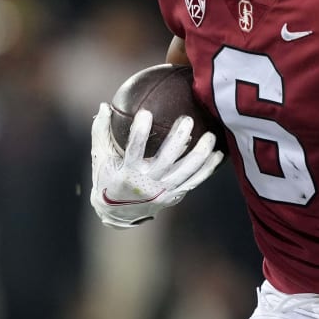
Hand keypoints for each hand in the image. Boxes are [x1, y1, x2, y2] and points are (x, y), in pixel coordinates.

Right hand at [90, 104, 223, 227]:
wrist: (117, 213)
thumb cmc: (107, 178)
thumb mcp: (100, 156)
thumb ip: (101, 131)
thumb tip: (103, 105)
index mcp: (127, 173)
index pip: (134, 150)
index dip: (140, 132)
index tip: (145, 112)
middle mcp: (146, 184)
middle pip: (166, 160)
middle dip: (178, 139)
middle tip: (187, 119)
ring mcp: (162, 192)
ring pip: (185, 172)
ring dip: (200, 154)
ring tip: (210, 136)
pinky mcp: (174, 197)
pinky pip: (194, 181)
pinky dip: (207, 169)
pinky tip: (218, 154)